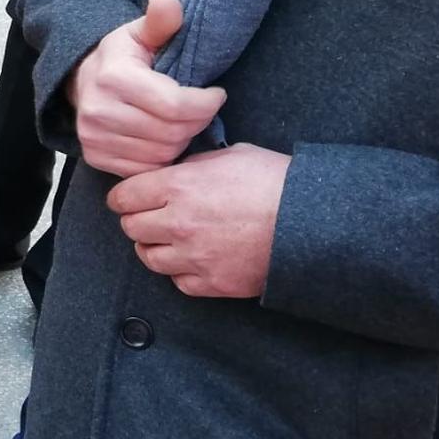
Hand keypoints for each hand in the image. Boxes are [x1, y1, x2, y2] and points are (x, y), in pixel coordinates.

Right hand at [67, 0, 225, 176]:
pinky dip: (162, 157)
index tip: (216, 94)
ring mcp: (95, 138)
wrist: (80, 80)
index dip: (206, 103)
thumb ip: (160, 21)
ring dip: (181, 140)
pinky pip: (146, 169)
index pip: (176, 106)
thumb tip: (167, 2)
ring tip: (183, 122)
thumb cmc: (121, 56)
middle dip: (197, 122)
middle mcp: (99, 111)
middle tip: (202, 109)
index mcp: (114, 78)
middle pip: (172, 133)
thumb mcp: (140, 33)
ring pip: (162, 154)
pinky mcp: (96, 157)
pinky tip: (165, 138)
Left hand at [108, 144, 288, 297]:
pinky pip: (178, 282)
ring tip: (171, 239)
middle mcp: (178, 223)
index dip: (123, 196)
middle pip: (131, 227)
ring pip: (149, 257)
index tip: (128, 198)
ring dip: (155, 247)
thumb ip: (192, 165)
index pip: (123, 196)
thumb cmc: (276, 182)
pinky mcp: (212, 283)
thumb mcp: (230, 155)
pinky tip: (194, 259)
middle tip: (151, 216)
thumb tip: (174, 173)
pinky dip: (180, 272)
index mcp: (178, 186)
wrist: (314, 223)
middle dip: (137, 220)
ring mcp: (193, 257)